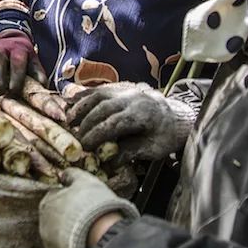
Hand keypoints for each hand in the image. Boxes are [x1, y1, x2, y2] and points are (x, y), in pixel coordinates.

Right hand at [0, 30, 46, 96]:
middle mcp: (2, 46)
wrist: (10, 42)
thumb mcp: (33, 63)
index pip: (17, 62)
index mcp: (18, 49)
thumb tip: (42, 89)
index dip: (15, 77)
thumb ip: (38, 75)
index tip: (14, 91)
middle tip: (0, 93)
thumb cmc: (23, 59)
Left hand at [39, 168, 138, 247]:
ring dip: (71, 232)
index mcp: (47, 204)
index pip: (55, 196)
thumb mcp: (84, 181)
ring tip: (89, 230)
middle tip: (87, 214)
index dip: (70, 196)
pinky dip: (75, 247)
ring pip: (61, 235)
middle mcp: (44, 225)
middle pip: (57, 216)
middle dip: (69, 215)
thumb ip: (71, 175)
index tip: (82, 199)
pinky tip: (89, 244)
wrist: (102, 239)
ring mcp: (51, 246)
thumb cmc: (93, 206)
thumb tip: (63, 174)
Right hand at [67, 81, 197, 164]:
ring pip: (99, 94)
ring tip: (68, 119)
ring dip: (81, 106)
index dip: (96, 135)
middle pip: (103, 108)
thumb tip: (109, 161)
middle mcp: (134, 97)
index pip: (113, 123)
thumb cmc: (167, 135)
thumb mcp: (154, 149)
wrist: (179, 116)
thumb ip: (131, 152)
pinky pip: (102, 88)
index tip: (84, 146)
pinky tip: (74, 102)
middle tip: (75, 138)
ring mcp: (128, 89)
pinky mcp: (124, 87)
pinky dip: (86, 95)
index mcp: (144, 113)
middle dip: (86, 123)